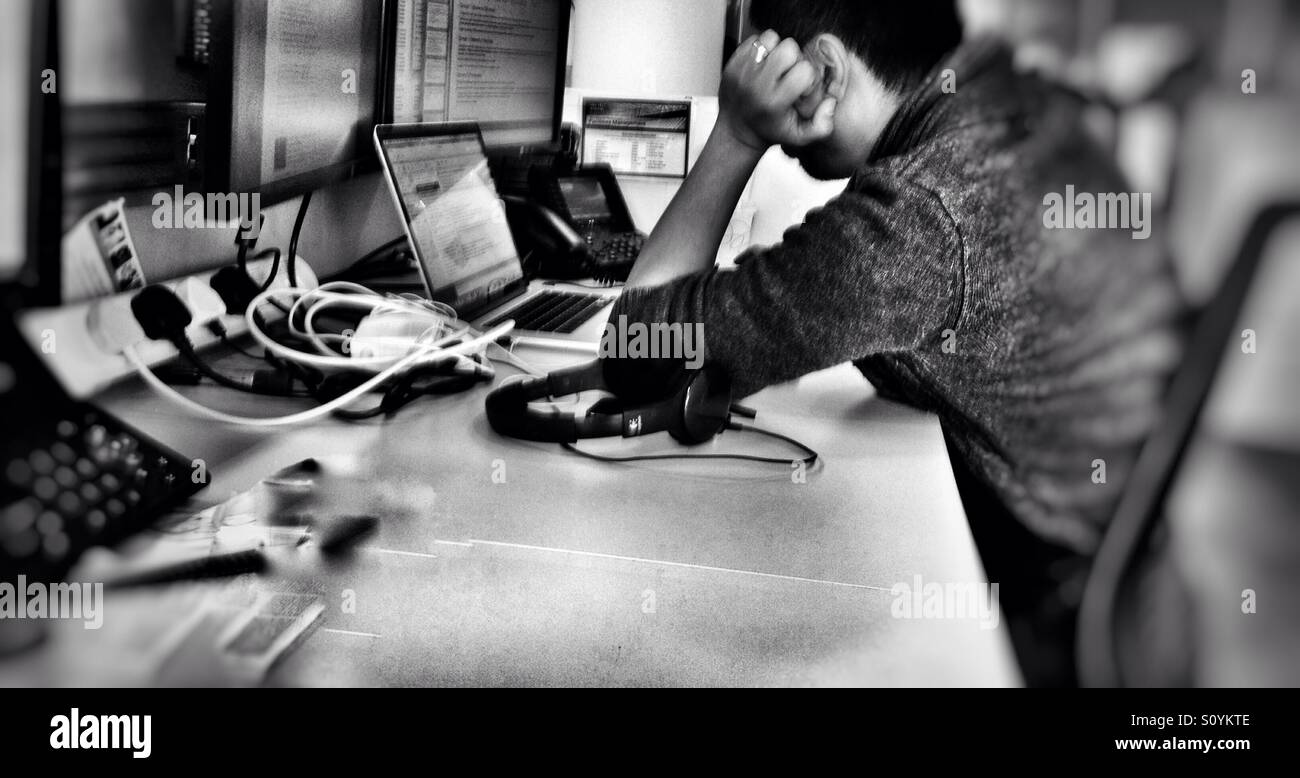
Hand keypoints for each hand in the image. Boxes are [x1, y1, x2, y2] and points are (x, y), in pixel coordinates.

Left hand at [718, 30, 837, 152]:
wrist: (737, 132)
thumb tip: (831, 102)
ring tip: (775, 67)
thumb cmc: (771, 131)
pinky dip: (762, 49)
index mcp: (774, 101)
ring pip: (771, 38)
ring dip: (777, 50)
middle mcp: (757, 85)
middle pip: (789, 47)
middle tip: (788, 74)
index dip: (808, 76)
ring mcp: (742, 72)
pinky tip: (762, 66)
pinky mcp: (732, 64)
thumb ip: (822, 125)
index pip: (804, 70)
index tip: (800, 88)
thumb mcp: (800, 137)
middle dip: (794, 58)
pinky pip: (754, 39)